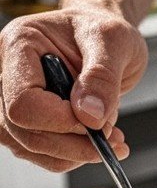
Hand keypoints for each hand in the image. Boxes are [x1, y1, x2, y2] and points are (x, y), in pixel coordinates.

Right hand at [0, 6, 147, 170]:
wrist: (105, 41)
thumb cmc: (104, 31)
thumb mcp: (114, 40)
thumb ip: (102, 75)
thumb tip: (90, 116)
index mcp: (20, 45)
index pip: (23, 102)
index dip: (60, 121)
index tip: (97, 122)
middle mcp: (8, 73)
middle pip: (24, 131)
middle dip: (73, 144)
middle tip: (112, 138)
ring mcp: (14, 100)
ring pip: (31, 148)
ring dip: (75, 153)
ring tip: (111, 138)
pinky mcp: (30, 121)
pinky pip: (43, 154)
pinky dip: (75, 156)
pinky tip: (100, 142)